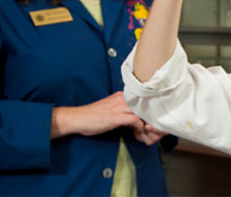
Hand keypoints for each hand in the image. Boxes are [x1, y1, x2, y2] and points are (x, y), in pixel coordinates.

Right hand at [51, 91, 165, 144]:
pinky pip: (136, 121)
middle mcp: (123, 98)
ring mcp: (120, 106)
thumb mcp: (111, 108)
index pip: (143, 101)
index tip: (149, 122)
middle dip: (151, 119)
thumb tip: (136, 119)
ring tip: (146, 134)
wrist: (78, 118)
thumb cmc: (93, 115)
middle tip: (152, 129)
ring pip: (143, 113)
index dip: (149, 112)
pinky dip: (140, 129)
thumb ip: (124, 110)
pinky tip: (138, 134)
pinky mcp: (117, 116)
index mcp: (122, 95)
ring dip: (147, 125)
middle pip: (146, 106)